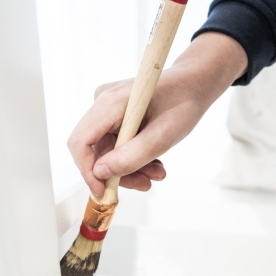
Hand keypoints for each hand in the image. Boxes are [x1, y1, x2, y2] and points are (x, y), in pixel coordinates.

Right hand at [67, 33, 246, 197]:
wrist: (194, 83)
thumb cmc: (183, 102)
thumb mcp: (163, 135)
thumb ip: (131, 156)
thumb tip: (100, 173)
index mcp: (110, 102)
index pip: (81, 141)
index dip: (87, 171)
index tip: (103, 192)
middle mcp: (103, 102)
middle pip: (95, 150)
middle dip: (118, 172)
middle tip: (146, 184)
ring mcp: (108, 107)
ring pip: (108, 150)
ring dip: (130, 167)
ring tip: (157, 173)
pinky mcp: (115, 114)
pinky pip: (116, 143)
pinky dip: (134, 156)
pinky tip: (154, 162)